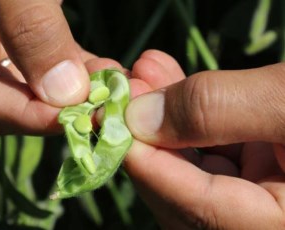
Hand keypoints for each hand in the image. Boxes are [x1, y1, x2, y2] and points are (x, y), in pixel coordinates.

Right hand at [0, 0, 93, 133]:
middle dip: (50, 107)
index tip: (72, 118)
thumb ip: (30, 24)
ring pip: (27, 81)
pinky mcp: (17, 23)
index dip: (22, 112)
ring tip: (110, 89)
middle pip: (0, 94)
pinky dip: (73, 67)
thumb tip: (64, 92)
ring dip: (70, 91)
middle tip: (98, 108)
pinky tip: (102, 71)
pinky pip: (43, 57)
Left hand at [124, 50, 284, 228]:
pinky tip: (167, 79)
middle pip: (184, 195)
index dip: (147, 164)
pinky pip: (212, 149)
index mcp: (277, 226)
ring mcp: (260, 195)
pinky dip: (188, 115)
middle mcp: (260, 220)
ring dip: (162, 119)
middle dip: (148, 138)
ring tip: (143, 73)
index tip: (112, 117)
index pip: (197, 210)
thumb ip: (219, 111)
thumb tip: (140, 116)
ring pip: (193, 168)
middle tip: (125, 89)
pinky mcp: (260, 167)